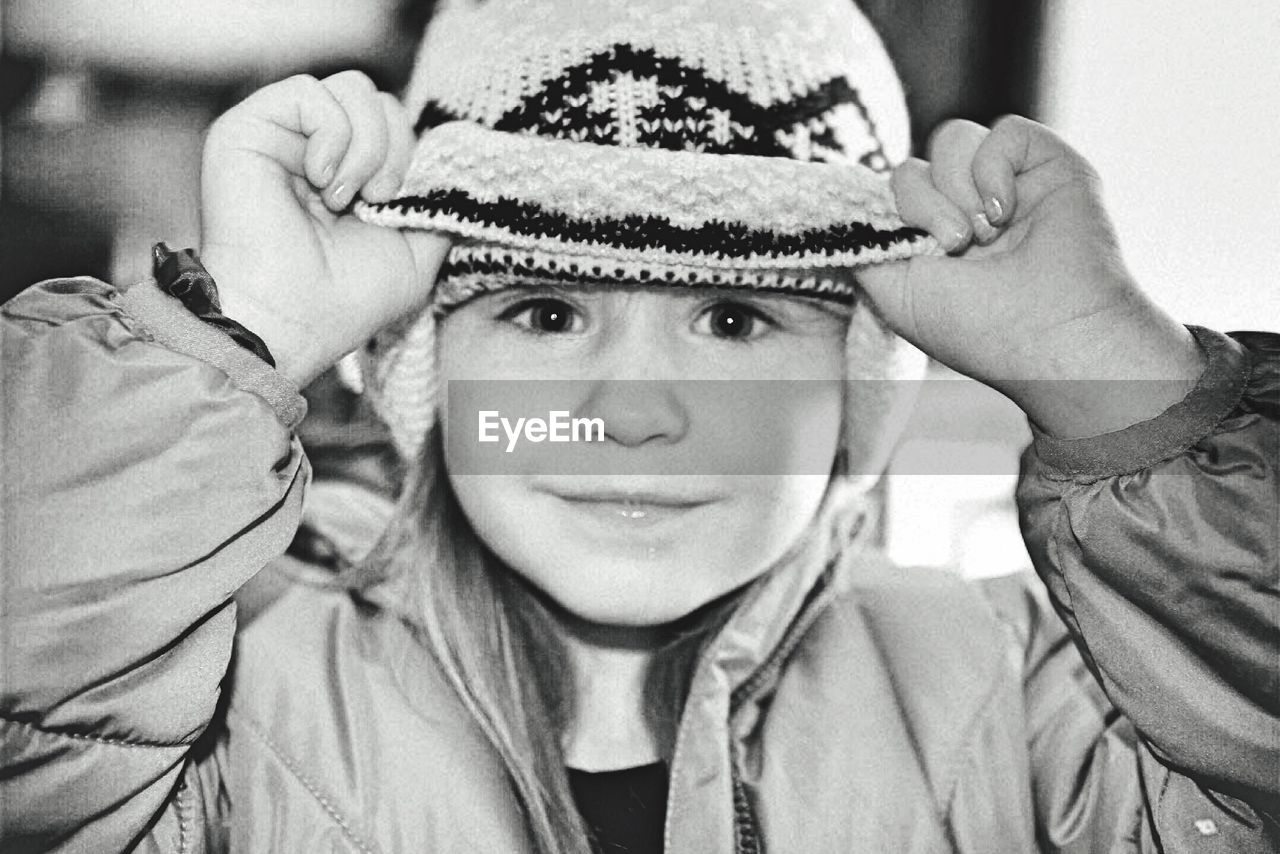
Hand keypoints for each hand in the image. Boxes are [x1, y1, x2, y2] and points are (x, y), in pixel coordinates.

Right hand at [200, 71, 450, 387]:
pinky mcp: (249, 126)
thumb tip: (450, 160)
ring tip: (342, 196)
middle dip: (394, 150)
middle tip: (374, 201)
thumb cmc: (346, 299)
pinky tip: (318, 178)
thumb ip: (435, 201)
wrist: (289, 320)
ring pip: (353, 88)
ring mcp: (282, 136)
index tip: (397, 206)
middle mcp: (315, 150)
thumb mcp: (417, 251)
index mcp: (350, 175)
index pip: (397, 124)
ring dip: (366, 145)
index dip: (411, 156)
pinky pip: (310, 90)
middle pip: (380, 100)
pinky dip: (331, 134)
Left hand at [858, 115, 1204, 437]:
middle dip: (924, 206)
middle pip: (914, 164)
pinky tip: (1006, 211)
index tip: (915, 249)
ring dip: (959, 190)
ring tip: (986, 235)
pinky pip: (1001, 130)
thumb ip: (862, 247)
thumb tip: (841, 208)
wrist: (1050, 333)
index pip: (892, 192)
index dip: (896, 210)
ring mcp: (1006, 183)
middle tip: (957, 247)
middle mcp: (967, 207)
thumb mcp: (894, 294)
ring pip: (951, 139)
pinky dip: (994, 169)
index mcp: (933, 237)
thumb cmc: (978, 326)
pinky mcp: (1046, 161)